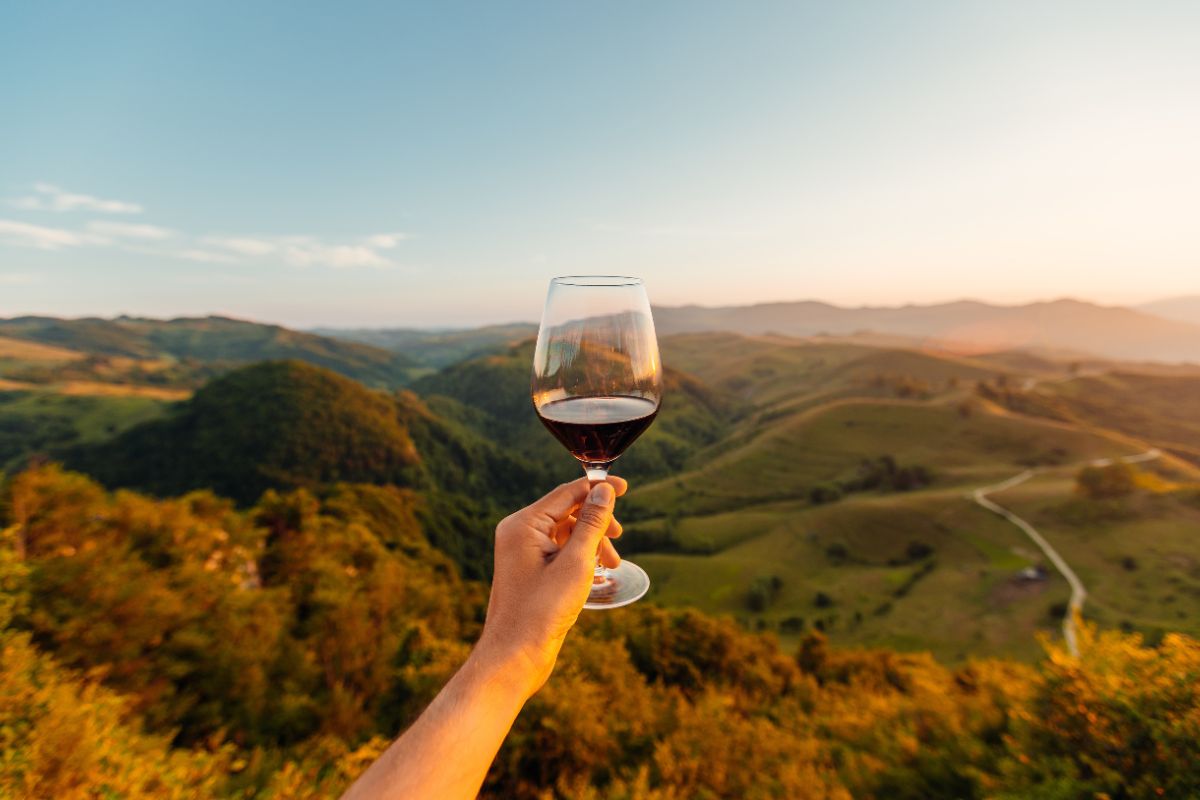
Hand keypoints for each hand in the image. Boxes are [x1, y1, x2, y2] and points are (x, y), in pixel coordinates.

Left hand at [474, 476, 626, 699]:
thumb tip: (604, 490)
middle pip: (566, 512)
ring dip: (591, 543)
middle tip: (618, 538)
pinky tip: (596, 573)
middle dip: (596, 523)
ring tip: (611, 565)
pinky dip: (580, 557)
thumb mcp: (576, 562)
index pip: (566, 493)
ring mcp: (522, 553)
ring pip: (565, 533)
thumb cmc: (542, 610)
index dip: (597, 488)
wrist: (515, 656)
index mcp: (523, 524)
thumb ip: (592, 523)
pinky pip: (559, 551)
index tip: (624, 487)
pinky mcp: (529, 571)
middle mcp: (518, 533)